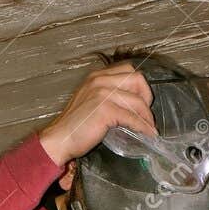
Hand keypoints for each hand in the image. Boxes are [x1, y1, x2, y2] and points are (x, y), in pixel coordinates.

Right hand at [39, 62, 155, 168]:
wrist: (59, 139)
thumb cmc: (74, 125)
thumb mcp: (90, 100)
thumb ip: (107, 95)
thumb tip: (131, 103)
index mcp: (97, 76)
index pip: (128, 70)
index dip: (139, 86)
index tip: (141, 101)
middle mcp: (100, 80)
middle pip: (137, 79)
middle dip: (146, 96)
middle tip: (146, 113)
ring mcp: (103, 94)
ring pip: (137, 100)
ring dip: (146, 115)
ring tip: (149, 126)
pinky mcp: (105, 110)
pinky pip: (132, 118)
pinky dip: (143, 127)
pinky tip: (147, 133)